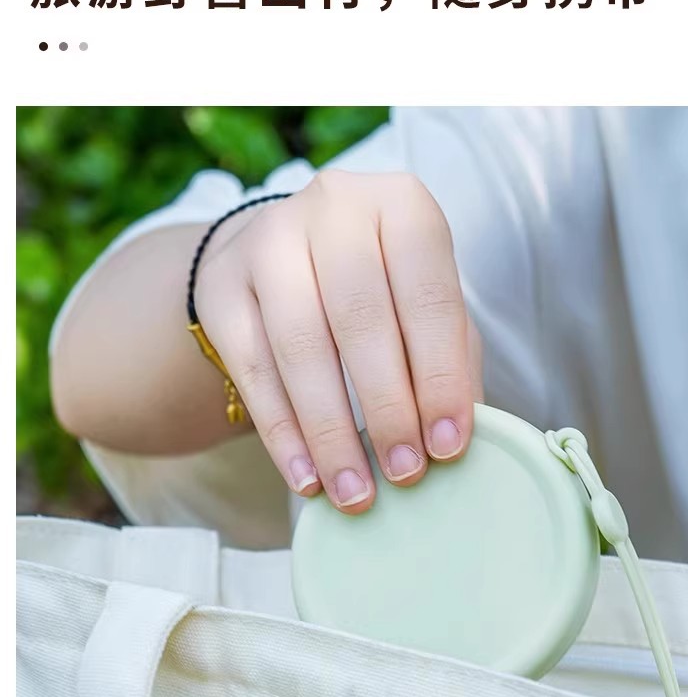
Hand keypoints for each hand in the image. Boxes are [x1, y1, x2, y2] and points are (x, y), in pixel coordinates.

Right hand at [194, 170, 482, 512]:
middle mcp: (333, 208)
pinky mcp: (221, 283)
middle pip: (360, 320)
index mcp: (402, 205)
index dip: (441, 376)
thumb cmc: (380, 288)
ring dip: (331, 432)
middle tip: (405, 474)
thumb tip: (457, 439)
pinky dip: (282, 433)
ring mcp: (269, 240)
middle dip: (387, 409)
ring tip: (355, 492)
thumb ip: (451, 360)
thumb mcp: (426, 306)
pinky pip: (252, 369)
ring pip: (299, 347)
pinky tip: (306, 478)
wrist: (288, 256)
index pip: (429, 295)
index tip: (449, 446)